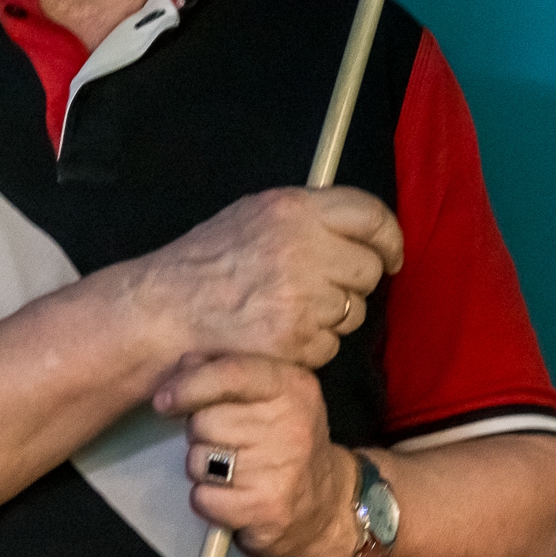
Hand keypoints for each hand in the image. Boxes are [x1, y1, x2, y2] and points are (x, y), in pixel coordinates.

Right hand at [134, 186, 402, 369]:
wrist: (164, 312)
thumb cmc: (205, 263)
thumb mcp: (251, 215)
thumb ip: (304, 217)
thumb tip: (356, 228)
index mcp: (294, 210)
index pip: (371, 215)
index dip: (389, 238)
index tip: (391, 255)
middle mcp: (303, 250)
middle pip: (369, 269)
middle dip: (353, 283)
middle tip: (324, 288)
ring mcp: (301, 298)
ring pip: (353, 312)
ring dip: (332, 317)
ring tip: (288, 311)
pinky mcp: (296, 341)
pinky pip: (330, 346)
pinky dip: (311, 346)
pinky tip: (278, 334)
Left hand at [153, 352, 361, 556]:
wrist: (326, 505)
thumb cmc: (285, 442)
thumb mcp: (269, 396)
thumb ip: (226, 372)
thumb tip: (183, 365)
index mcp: (291, 386)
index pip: (229, 375)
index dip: (188, 386)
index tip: (164, 401)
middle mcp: (290, 425)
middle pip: (204, 421)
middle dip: (199, 435)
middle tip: (221, 444)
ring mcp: (281, 469)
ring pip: (198, 461)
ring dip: (201, 469)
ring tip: (229, 471)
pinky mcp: (267, 510)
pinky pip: (203, 498)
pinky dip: (207, 501)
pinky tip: (231, 498)